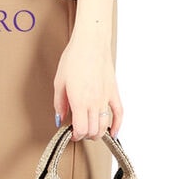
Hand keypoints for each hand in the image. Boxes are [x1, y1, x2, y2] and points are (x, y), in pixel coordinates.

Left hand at [53, 0, 122, 140]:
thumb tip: (59, 118)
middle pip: (93, 131)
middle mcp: (94, 102)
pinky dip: (118, 125)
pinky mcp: (113, 92)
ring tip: (91, 131)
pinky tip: (114, 132)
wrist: (91, 42)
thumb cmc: (74, 58)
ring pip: (105, 126)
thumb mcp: (59, 82)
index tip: (72, 134)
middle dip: (85, 135)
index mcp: (79, 101)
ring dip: (98, 133)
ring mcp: (105, 98)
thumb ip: (59, 104)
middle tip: (79, 131)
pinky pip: (119, 113)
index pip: (81, 130)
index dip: (76, 136)